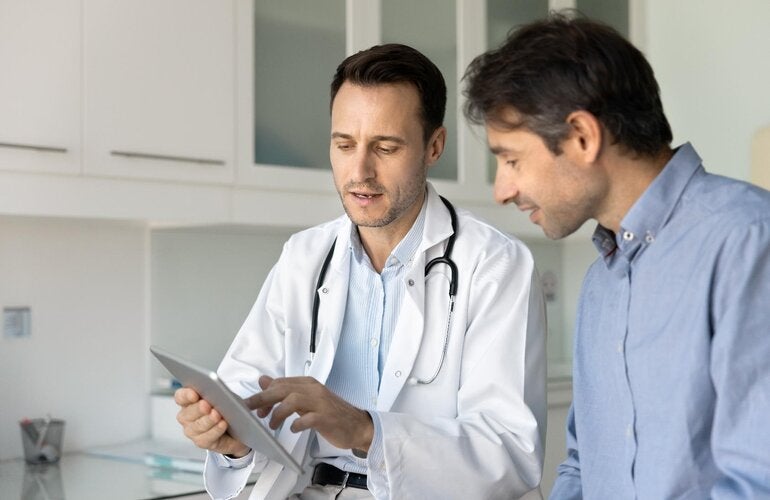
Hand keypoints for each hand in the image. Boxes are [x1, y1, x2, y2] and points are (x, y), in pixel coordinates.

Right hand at [174, 387, 250, 457]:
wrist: (237, 427)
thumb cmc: (228, 407)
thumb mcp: (224, 396)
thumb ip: (217, 392)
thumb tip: (218, 391)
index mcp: (189, 401)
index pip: (181, 397)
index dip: (186, 395)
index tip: (194, 394)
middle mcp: (187, 416)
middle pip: (187, 413)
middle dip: (198, 409)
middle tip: (207, 405)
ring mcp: (192, 431)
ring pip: (197, 426)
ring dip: (208, 420)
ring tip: (217, 415)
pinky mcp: (202, 442)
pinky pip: (206, 438)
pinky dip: (215, 430)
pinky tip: (223, 424)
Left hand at [245, 376, 372, 452]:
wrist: (357, 425)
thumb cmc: (330, 414)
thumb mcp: (306, 400)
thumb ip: (285, 391)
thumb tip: (263, 381)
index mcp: (308, 384)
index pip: (280, 383)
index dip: (264, 394)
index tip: (255, 408)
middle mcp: (314, 389)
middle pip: (283, 389)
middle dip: (263, 399)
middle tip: (250, 410)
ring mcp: (321, 403)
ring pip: (293, 400)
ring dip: (278, 412)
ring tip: (272, 424)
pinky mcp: (326, 418)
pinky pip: (308, 418)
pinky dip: (297, 423)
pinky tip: (293, 429)